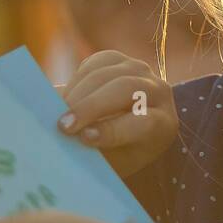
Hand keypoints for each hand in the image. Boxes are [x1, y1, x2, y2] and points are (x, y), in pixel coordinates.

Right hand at [58, 51, 177, 177]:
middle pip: (126, 89)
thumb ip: (96, 152)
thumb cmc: (114, 156)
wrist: (120, 134)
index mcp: (164, 125)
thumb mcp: (111, 163)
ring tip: (58, 114)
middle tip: (62, 125)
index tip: (84, 137)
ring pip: (107, 74)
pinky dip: (77, 80)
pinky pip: (96, 62)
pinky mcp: (119, 59)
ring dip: (78, 94)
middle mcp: (159, 92)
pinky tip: (66, 99)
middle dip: (91, 106)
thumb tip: (69, 141)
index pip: (144, 123)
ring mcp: (140, 70)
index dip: (113, 130)